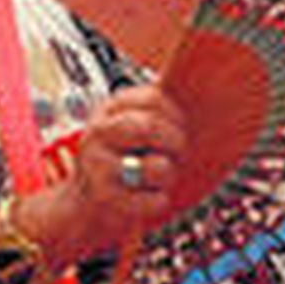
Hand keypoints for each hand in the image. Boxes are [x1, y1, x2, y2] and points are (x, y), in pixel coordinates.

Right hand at [49, 84, 188, 258]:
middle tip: (180, 150)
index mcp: (108, 110)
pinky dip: (160, 200)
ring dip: (170, 173)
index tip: (179, 125)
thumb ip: (156, 109)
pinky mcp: (105, 199)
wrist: (85, 202)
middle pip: (151, 128)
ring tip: (162, 174)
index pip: (155, 99)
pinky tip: (152, 196)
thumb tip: (199, 81)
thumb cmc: (122, 157)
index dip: (177, 114)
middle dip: (177, 141)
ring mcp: (98, 167)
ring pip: (158, 166)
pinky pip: (154, 200)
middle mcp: (98, 133)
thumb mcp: (131, 124)